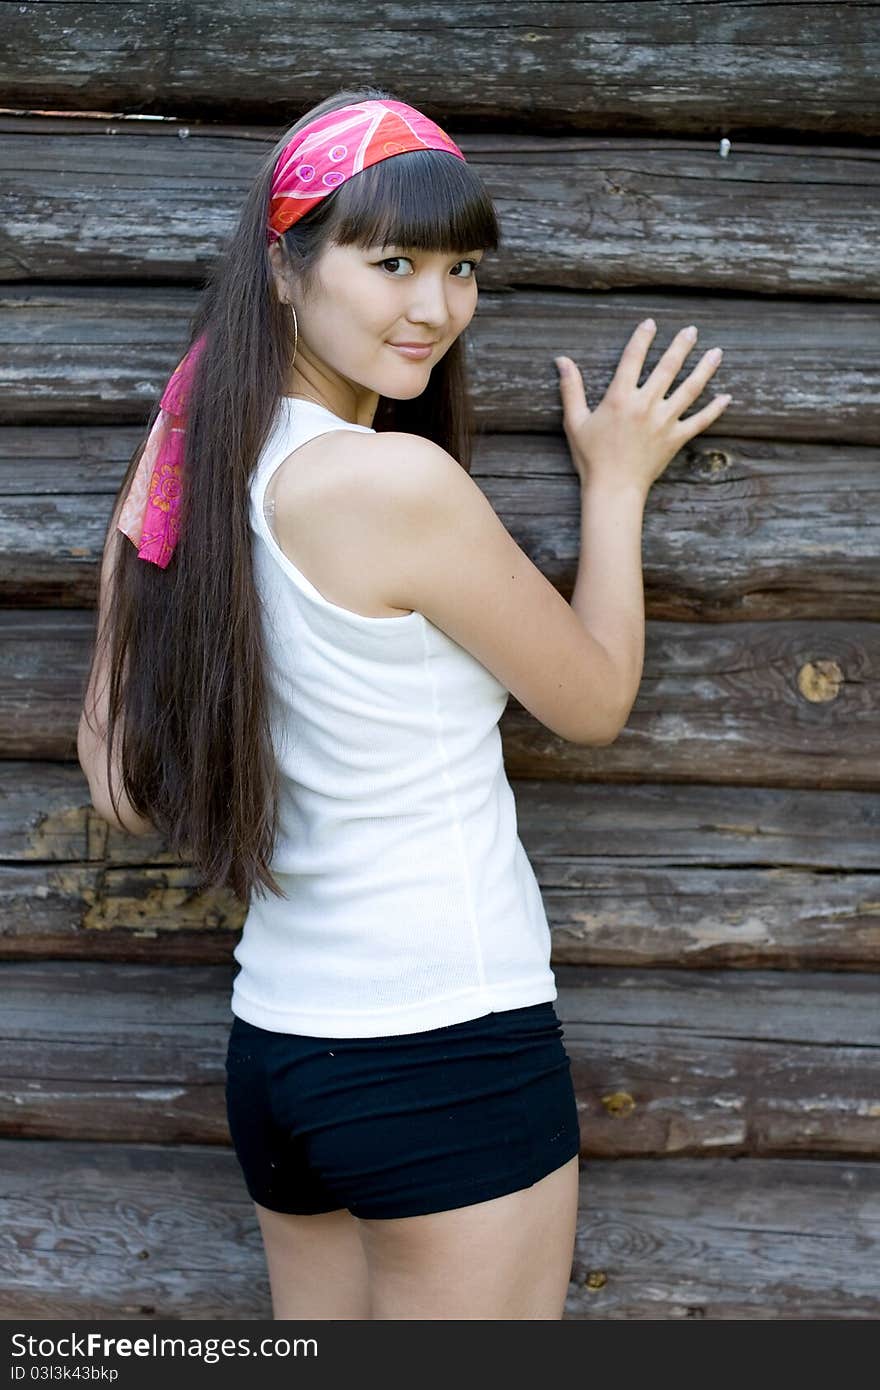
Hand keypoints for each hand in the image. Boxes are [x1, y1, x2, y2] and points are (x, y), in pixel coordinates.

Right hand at [555, 319, 730, 492]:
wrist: (612, 489)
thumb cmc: (591, 457)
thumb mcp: (574, 421)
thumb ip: (571, 388)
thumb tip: (561, 360)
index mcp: (620, 398)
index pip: (633, 358)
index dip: (642, 338)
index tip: (651, 324)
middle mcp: (645, 405)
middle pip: (668, 367)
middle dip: (681, 346)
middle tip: (692, 330)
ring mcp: (664, 421)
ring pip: (690, 389)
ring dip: (705, 369)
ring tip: (716, 352)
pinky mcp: (676, 439)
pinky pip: (700, 421)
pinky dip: (714, 410)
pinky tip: (726, 397)